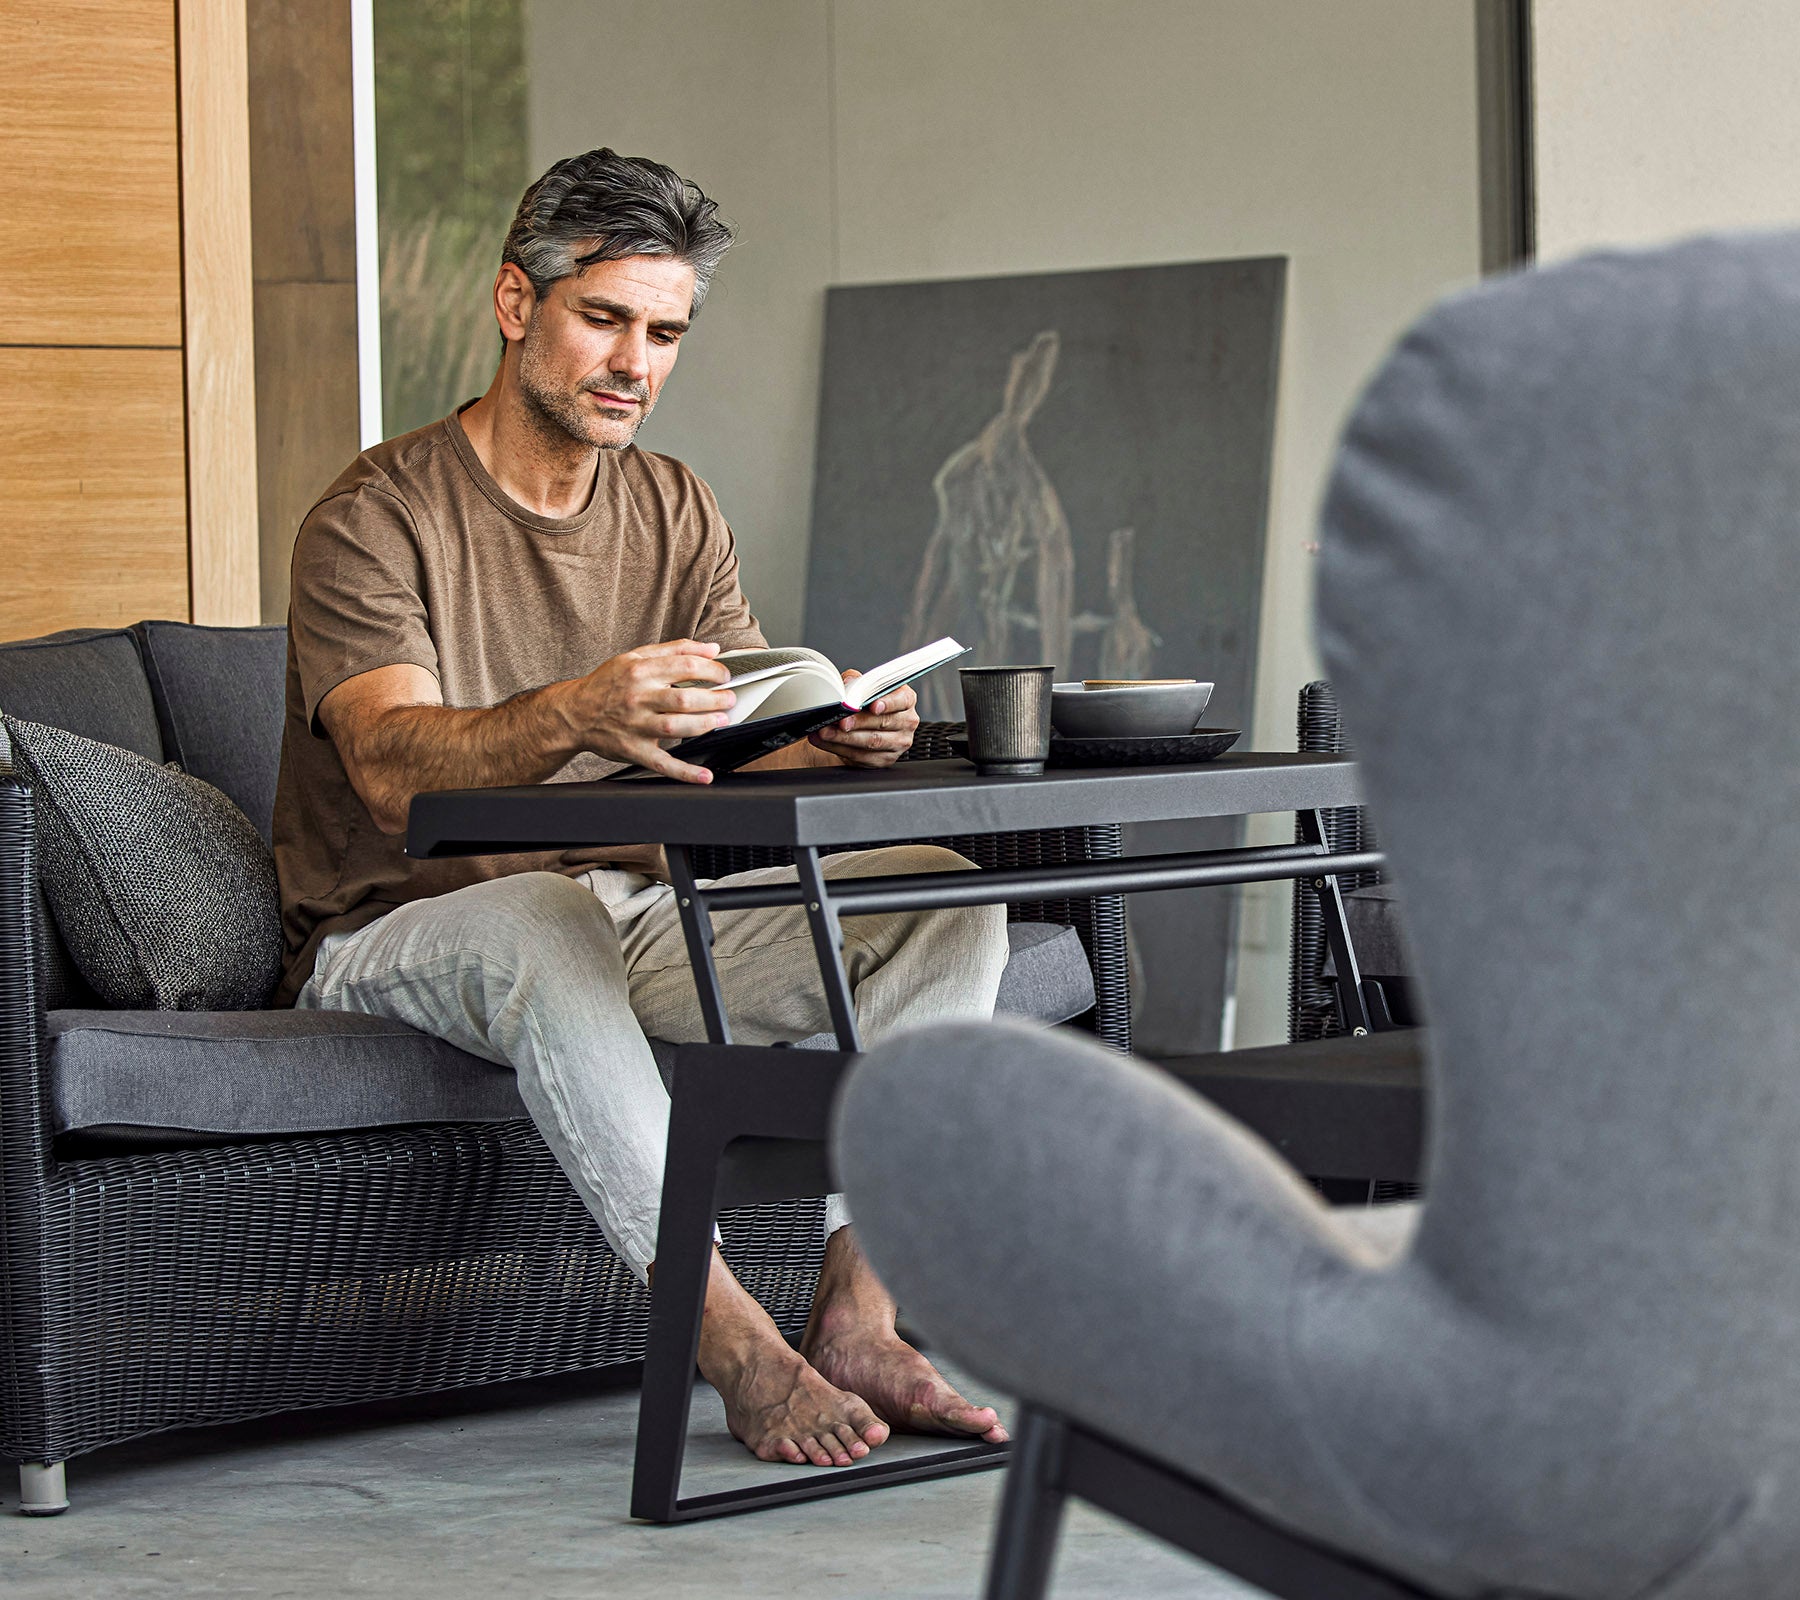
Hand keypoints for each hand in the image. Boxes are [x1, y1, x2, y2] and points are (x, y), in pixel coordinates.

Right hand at [557, 639, 734, 782]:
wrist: (573, 713)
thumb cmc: (606, 684)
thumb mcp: (635, 657)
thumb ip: (675, 650)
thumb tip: (712, 649)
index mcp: (640, 672)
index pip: (684, 667)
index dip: (711, 670)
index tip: (724, 676)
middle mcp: (638, 698)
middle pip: (683, 699)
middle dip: (714, 699)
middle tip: (729, 699)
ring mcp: (636, 726)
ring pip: (676, 727)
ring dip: (705, 725)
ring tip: (721, 720)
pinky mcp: (634, 750)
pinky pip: (662, 763)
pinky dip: (685, 772)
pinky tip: (704, 776)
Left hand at [809, 672, 918, 767]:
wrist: (863, 728)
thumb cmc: (866, 705)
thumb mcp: (863, 687)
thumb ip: (857, 681)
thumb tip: (848, 683)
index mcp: (906, 699)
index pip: (902, 700)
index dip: (888, 703)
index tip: (873, 706)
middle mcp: (906, 721)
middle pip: (884, 722)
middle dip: (858, 722)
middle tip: (840, 720)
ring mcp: (898, 742)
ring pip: (872, 741)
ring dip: (845, 737)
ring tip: (826, 732)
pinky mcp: (885, 759)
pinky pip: (862, 755)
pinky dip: (840, 748)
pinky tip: (826, 742)